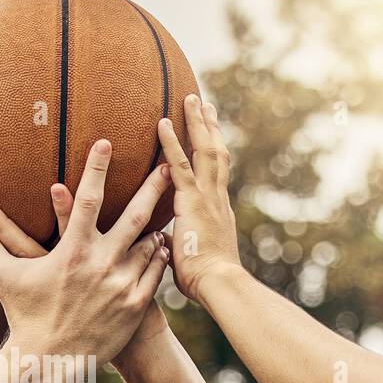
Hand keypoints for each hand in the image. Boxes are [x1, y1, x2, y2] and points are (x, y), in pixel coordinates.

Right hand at [0, 140, 169, 364]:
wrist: (50, 363)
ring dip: (156, 226)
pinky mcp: (136, 305)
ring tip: (168, 209)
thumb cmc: (24, 316)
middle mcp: (102, 264)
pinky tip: (160, 246)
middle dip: (153, 188)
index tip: (107, 142)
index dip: (97, 167)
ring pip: (148, 245)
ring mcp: (122, 285)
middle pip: (135, 216)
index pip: (87, 198)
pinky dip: (158, 257)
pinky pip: (154, 272)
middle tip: (167, 167)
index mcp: (71, 251)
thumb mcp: (3, 276)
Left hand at [157, 94, 241, 302]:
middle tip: (204, 104)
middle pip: (215, 153)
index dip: (212, 152)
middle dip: (209, 127)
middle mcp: (217, 198)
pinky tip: (163, 123)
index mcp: (218, 211)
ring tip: (189, 97)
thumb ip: (175, 243)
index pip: (215, 174)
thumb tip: (163, 241)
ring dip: (195, 123)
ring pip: (203, 150)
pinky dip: (171, 143)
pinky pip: (180, 165)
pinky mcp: (193, 201)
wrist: (219, 284)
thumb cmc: (205, 281)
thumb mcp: (187, 258)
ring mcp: (207, 197)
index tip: (210, 134)